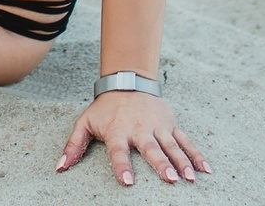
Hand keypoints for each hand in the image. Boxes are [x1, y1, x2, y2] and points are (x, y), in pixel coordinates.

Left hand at [56, 90, 209, 186]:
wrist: (127, 82)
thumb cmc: (105, 109)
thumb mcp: (85, 122)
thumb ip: (73, 145)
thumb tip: (60, 168)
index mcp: (118, 130)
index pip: (119, 151)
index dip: (122, 166)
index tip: (128, 182)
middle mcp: (139, 128)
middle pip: (151, 148)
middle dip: (161, 164)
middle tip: (170, 179)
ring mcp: (157, 126)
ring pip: (172, 145)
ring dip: (182, 161)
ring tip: (190, 177)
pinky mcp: (170, 124)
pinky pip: (185, 140)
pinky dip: (196, 154)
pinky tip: (205, 169)